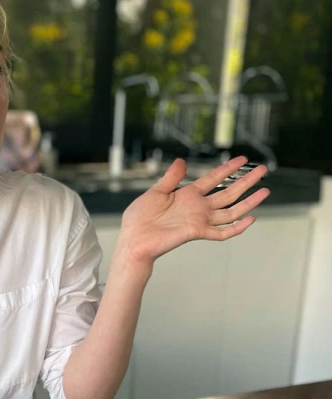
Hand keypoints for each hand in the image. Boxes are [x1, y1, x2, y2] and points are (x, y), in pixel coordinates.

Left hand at [117, 157, 269, 265]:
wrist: (133, 239)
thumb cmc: (139, 218)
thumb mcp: (155, 192)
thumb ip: (171, 178)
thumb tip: (181, 161)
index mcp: (187, 194)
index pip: (213, 178)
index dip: (228, 169)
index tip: (242, 159)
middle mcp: (197, 207)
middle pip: (228, 192)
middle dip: (246, 181)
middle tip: (262, 170)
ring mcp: (199, 220)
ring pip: (230, 211)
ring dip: (248, 202)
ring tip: (265, 191)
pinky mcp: (197, 232)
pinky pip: (221, 232)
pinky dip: (236, 227)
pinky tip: (250, 218)